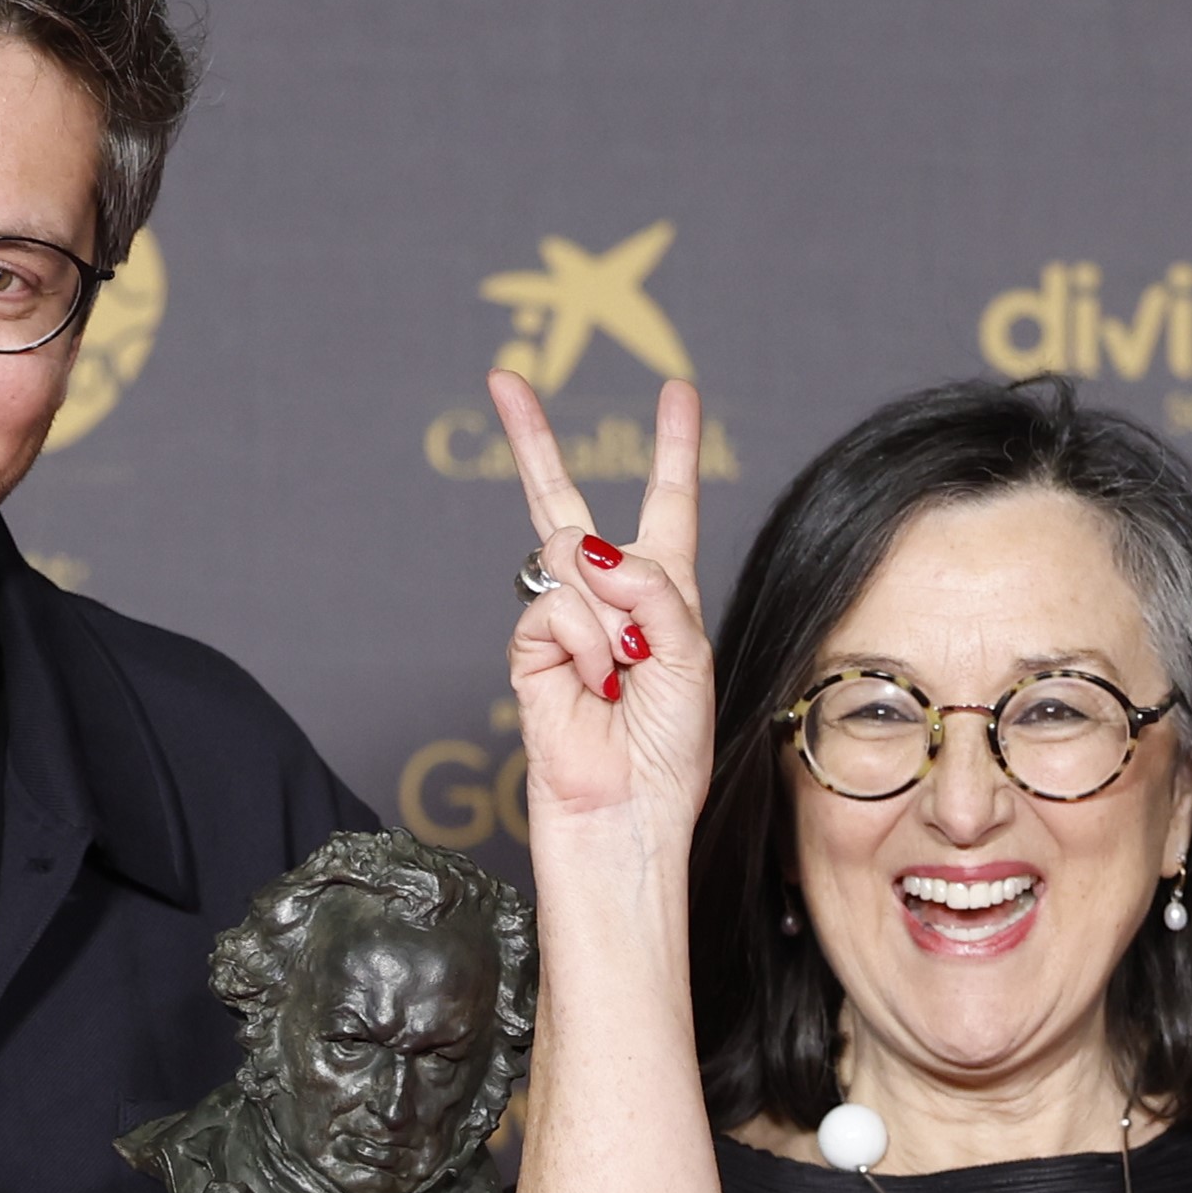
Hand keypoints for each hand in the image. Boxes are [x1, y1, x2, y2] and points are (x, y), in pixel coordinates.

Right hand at [498, 372, 715, 847]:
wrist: (627, 814)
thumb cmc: (671, 750)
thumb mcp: (689, 655)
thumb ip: (653, 587)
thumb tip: (586, 548)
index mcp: (664, 593)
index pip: (667, 505)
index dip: (673, 447)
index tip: (676, 390)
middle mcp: (610, 598)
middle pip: (563, 505)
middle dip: (533, 441)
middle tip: (502, 379)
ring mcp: (564, 621)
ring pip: (570, 558)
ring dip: (609, 615)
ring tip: (621, 675)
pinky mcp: (529, 648)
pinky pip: (553, 608)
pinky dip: (582, 645)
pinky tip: (593, 687)